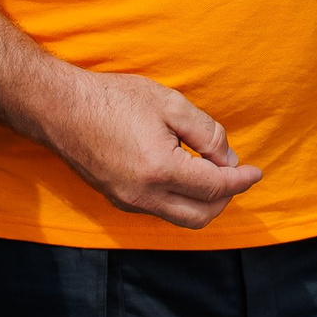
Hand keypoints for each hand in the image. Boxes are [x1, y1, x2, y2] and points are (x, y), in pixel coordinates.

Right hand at [32, 65, 262, 228]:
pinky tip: (184, 175)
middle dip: (225, 198)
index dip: (240, 181)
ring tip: (212, 173)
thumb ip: (205, 132)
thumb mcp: (168, 103)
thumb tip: (228, 159)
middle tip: (236, 174)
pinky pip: (159, 210)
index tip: (256, 172)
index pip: (215, 187)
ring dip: (203, 202)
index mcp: (161, 170)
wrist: (60, 108)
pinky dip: (180, 200)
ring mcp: (128, 202)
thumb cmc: (113, 99)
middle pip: (201, 215)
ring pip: (180, 218)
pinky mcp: (117, 199)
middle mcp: (144, 196)